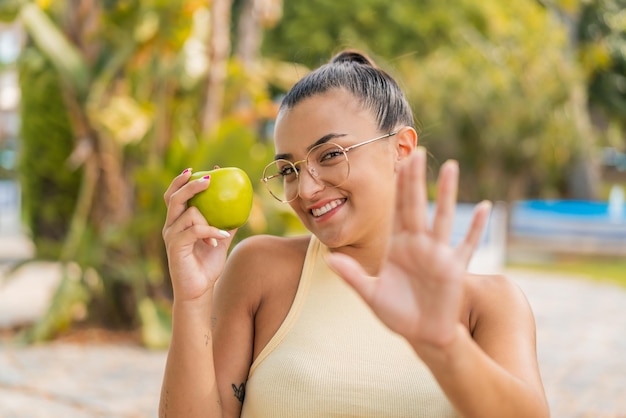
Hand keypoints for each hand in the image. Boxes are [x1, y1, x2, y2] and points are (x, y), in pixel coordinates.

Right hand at [162, 169, 236, 301]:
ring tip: (222, 231)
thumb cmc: (207, 266)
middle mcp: (171, 226)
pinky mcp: (176, 247)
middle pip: (174, 198)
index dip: (181, 181)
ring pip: (188, 213)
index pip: (173, 196)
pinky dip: (210, 232)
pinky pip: (194, 230)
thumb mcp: (219, 241)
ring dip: (208, 219)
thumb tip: (241, 207)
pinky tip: (221, 239)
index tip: (195, 169)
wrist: (199, 291)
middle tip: (208, 180)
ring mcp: (172, 236)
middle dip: (189, 185)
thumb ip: (225, 224)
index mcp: (178, 222)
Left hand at [326, 148, 490, 347]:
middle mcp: (418, 244)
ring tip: (450, 166)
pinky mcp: (454, 269)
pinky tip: (485, 206)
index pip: (396, 210)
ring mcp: (437, 254)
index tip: (397, 163)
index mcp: (397, 246)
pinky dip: (476, 228)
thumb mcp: (371, 294)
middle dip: (416, 179)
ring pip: (443, 216)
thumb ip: (352, 276)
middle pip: (417, 205)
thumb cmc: (397, 314)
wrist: (421, 334)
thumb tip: (329, 259)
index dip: (397, 188)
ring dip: (447, 192)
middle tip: (417, 150)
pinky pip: (467, 244)